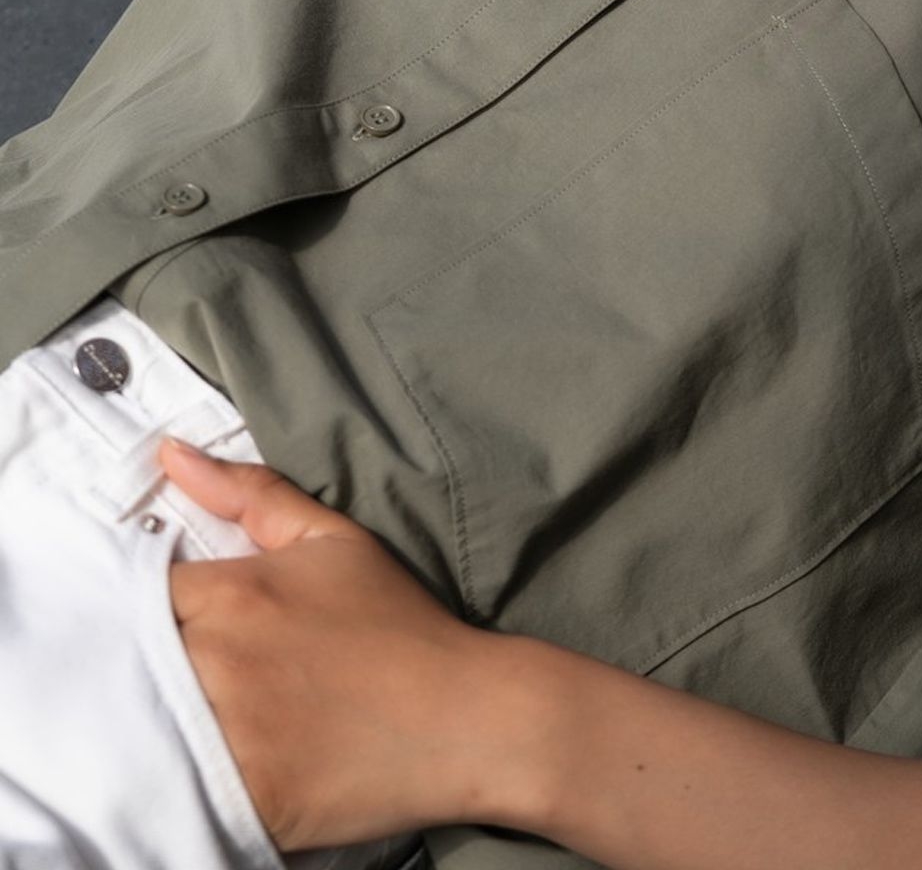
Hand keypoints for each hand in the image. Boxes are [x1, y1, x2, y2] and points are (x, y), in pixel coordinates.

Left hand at [159, 438, 508, 848]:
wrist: (463, 716)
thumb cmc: (398, 623)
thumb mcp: (332, 540)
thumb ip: (250, 493)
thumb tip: (170, 451)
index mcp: (233, 593)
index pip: (135, 596)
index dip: (144, 611)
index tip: (167, 625)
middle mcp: (214, 660)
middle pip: (128, 665)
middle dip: (143, 668)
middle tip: (176, 678)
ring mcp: (222, 735)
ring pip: (138, 731)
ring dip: (151, 727)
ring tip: (188, 725)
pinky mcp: (234, 800)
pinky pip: (170, 793)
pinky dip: (174, 783)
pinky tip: (207, 770)